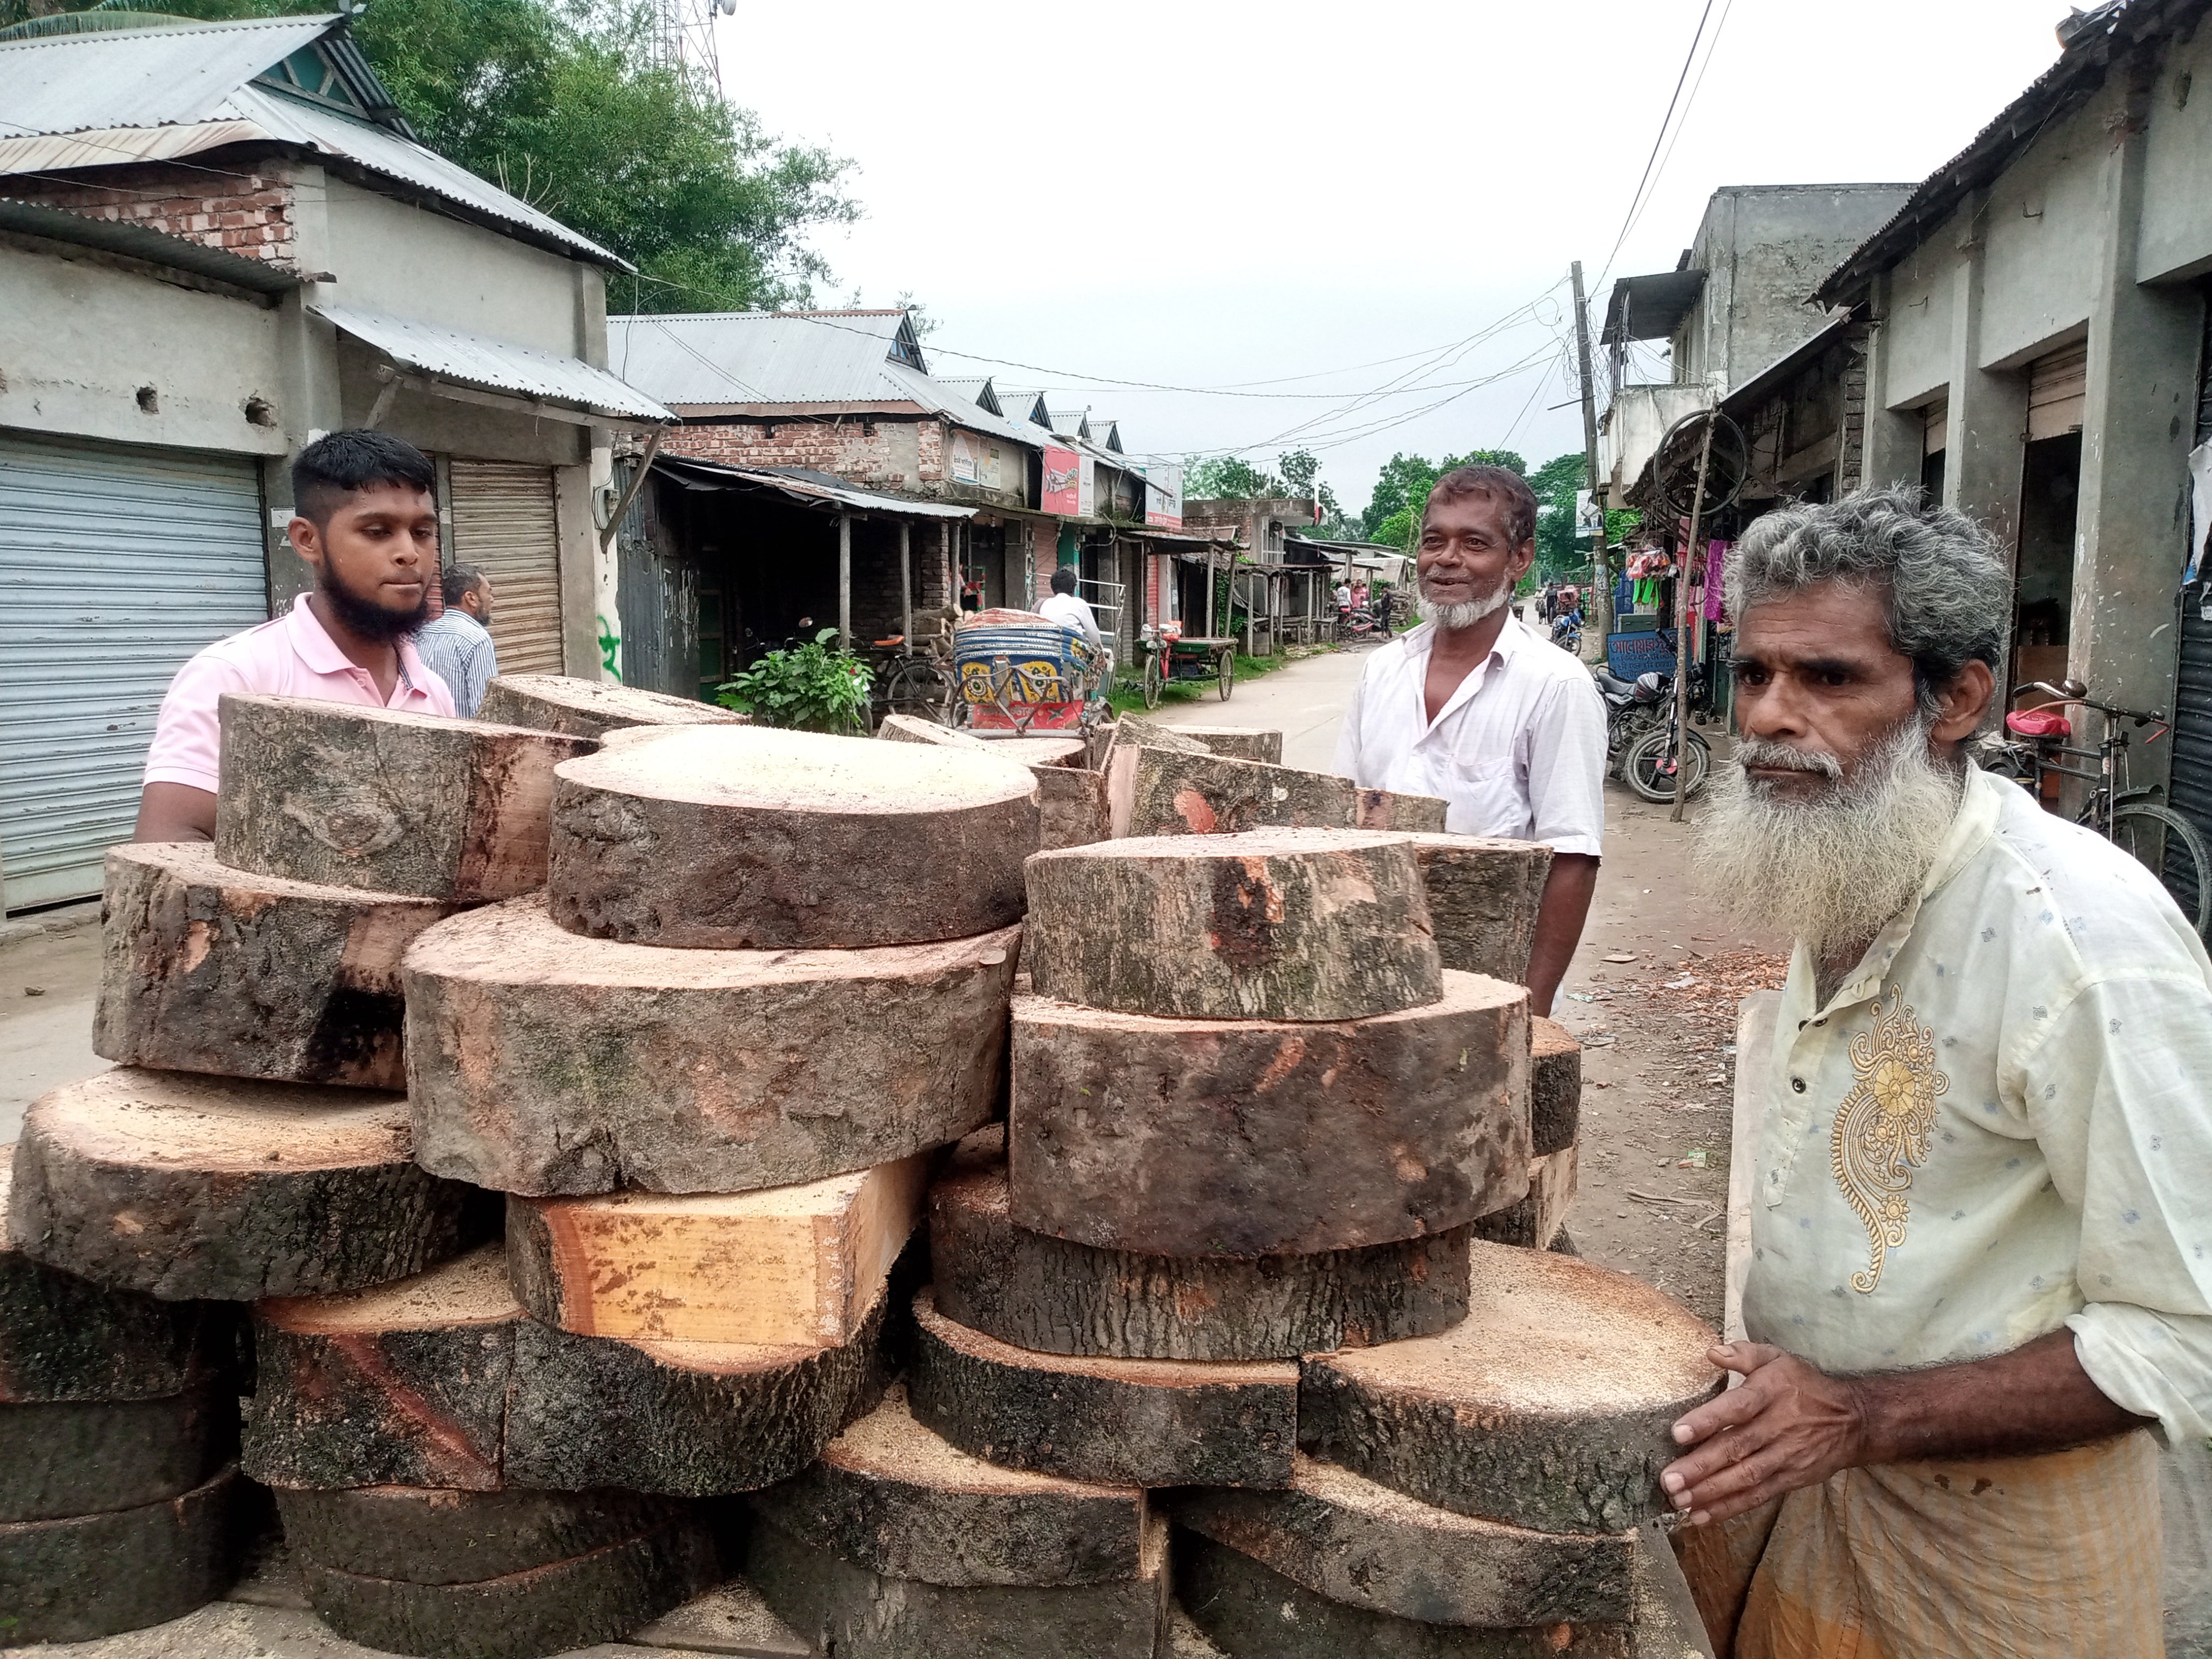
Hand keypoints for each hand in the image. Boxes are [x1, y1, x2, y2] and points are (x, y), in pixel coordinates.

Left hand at [1661, 1342, 1867, 1526]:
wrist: (1852, 1421)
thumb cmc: (1804, 1386)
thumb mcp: (1778, 1358)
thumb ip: (1744, 1353)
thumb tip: (1711, 1352)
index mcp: (1771, 1393)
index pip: (1737, 1407)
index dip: (1707, 1420)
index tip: (1677, 1433)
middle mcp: (1777, 1427)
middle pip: (1736, 1449)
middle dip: (1700, 1467)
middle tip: (1668, 1480)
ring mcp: (1784, 1457)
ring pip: (1744, 1477)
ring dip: (1710, 1492)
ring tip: (1678, 1500)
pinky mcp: (1790, 1479)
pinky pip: (1757, 1496)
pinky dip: (1729, 1507)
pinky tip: (1701, 1514)